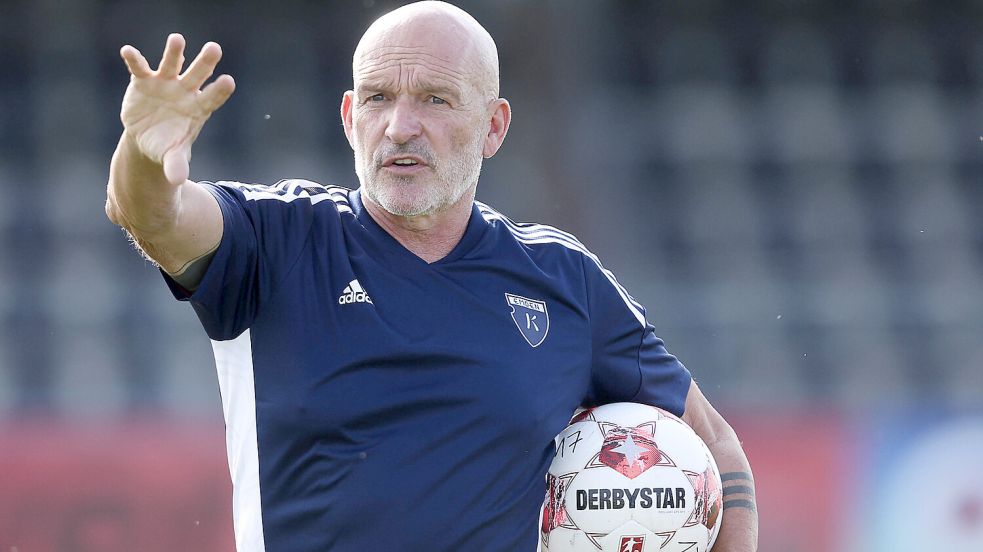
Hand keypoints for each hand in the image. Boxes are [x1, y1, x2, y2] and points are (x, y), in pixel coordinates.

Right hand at [119, 33, 234, 185]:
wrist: (147, 138)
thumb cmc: (167, 145)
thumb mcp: (171, 156)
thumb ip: (176, 164)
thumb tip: (176, 180)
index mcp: (198, 109)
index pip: (212, 98)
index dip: (219, 90)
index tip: (229, 81)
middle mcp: (185, 92)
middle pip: (197, 75)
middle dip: (205, 62)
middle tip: (215, 48)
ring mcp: (165, 84)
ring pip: (171, 64)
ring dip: (174, 53)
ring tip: (177, 39)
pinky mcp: (144, 81)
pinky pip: (140, 68)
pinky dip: (134, 60)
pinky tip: (128, 51)